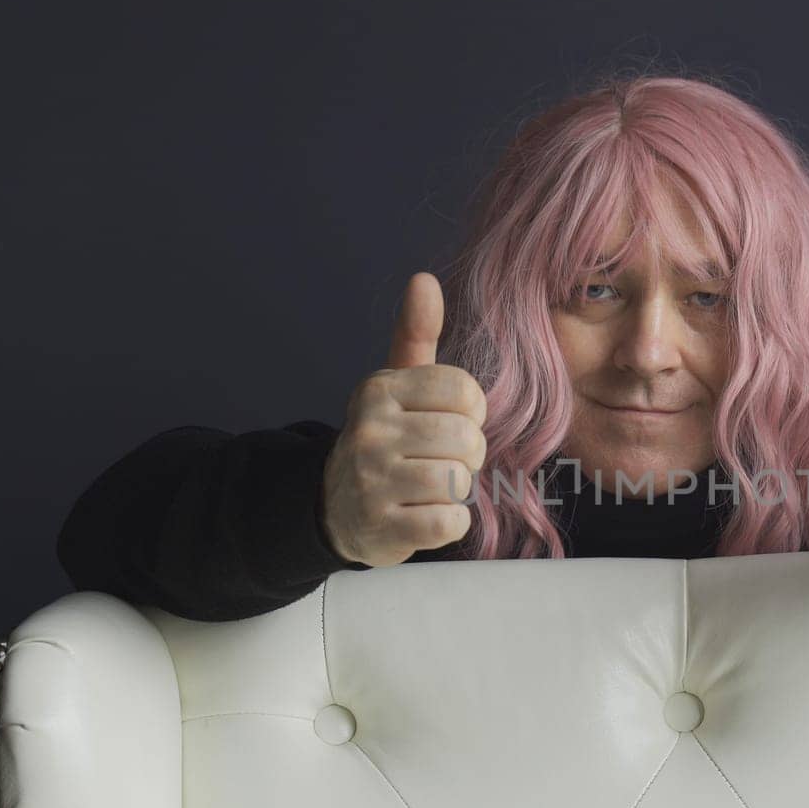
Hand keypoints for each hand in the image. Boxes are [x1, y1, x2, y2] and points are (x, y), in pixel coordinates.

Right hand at [322, 272, 487, 565]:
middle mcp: (371, 431)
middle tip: (440, 460)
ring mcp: (373, 481)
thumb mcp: (396, 384)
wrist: (337, 507)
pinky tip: (425, 514)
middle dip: (466, 455)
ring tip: (430, 487)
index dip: (471, 412)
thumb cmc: (385, 439)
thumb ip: (416, 334)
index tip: (449, 422)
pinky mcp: (383, 527)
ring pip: (458, 481)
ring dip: (456, 489)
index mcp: (380, 390)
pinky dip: (449, 523)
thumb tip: (424, 280)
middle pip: (466, 440)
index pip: (465, 392)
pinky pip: (450, 522)